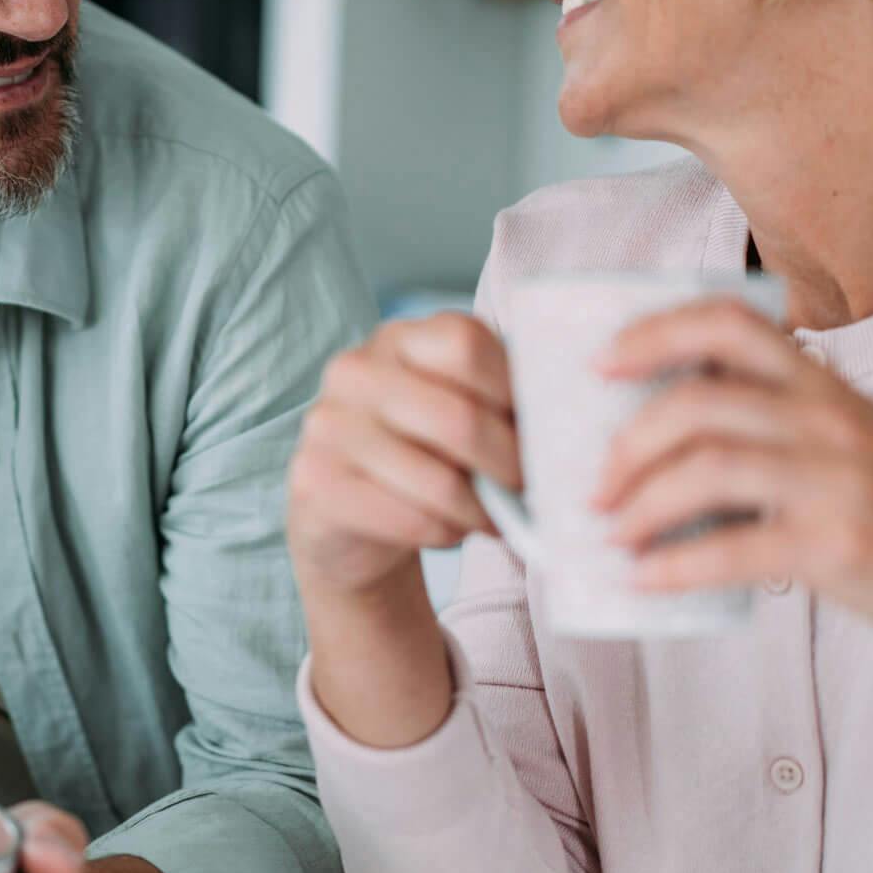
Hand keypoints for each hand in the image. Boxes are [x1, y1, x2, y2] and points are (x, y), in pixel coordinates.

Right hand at [287, 313, 521, 597]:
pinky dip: (444, 534)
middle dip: (510, 466)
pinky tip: (449, 530)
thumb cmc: (420, 455)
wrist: (343, 515)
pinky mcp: (315, 481)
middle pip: (459, 418)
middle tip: (529, 491)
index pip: (467, 344)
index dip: (514, 392)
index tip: (537, 429)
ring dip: (481, 513)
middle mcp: (354, 371)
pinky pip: (407, 518)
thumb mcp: (454, 410)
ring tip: (495, 521)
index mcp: (398, 338)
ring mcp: (328, 425)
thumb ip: (498, 403)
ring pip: (437, 481)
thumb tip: (557, 430)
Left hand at [594, 298, 872, 666]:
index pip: (731, 322)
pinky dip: (674, 566)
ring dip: (639, 503)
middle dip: (628, 442)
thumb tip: (669, 436)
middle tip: (594, 485)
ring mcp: (837, 482)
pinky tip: (642, 580)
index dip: (654, 331)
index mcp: (827, 388)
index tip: (600, 361)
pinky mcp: (840, 546)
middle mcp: (830, 421)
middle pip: (698, 402)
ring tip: (610, 533)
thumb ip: (782, 425)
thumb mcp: (853, 445)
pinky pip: (733, 549)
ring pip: (705, 469)